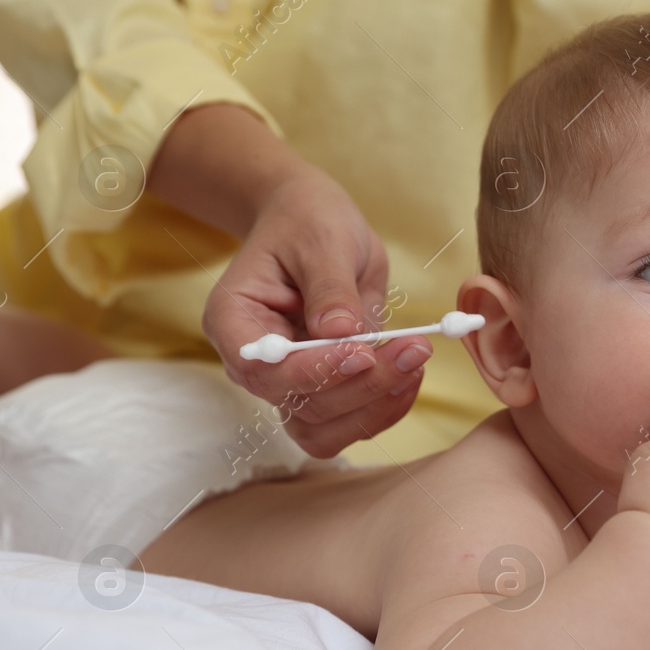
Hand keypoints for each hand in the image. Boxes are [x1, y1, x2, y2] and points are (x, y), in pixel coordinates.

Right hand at [202, 168, 433, 457]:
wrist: (315, 224)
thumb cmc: (308, 223)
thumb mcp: (321, 241)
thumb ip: (330, 288)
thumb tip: (342, 333)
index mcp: (233, 322)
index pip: (263, 369)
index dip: (313, 370)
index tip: (363, 353)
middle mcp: (256, 363)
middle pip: (300, 404)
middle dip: (362, 385)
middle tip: (414, 349)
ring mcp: (290, 381)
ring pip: (325, 427)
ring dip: (377, 404)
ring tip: (416, 359)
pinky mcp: (324, 388)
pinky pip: (350, 420)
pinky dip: (385, 406)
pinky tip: (412, 372)